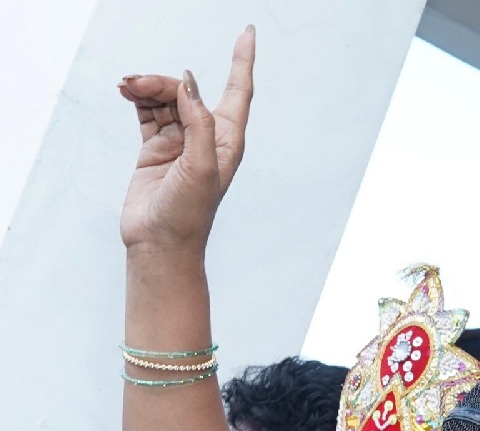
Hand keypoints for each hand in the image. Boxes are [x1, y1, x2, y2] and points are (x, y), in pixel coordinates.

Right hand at [118, 27, 254, 254]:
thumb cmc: (188, 214)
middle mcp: (205, 138)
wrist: (160, 243)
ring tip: (126, 87)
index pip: (239, 91)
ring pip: (165, 99)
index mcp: (226, 141)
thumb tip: (189, 84)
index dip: (243, 61)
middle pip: (189, 91)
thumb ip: (197, 123)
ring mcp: (180, 142)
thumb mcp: (200, 167)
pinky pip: (148, 113)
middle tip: (136, 83)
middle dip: (164, 81)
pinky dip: (138, 100)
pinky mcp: (156, 149)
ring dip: (147, 88)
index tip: (247, 32)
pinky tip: (126, 92)